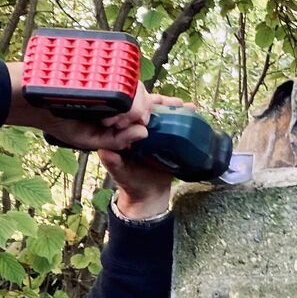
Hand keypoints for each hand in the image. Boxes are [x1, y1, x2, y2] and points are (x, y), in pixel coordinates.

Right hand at [6, 61, 152, 150]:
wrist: (32, 103)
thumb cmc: (59, 121)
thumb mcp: (89, 139)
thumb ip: (116, 141)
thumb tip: (143, 132)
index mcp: (116, 103)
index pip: (145, 101)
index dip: (153, 107)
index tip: (151, 113)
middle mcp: (114, 88)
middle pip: (143, 94)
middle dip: (136, 113)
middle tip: (112, 124)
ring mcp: (105, 74)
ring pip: (135, 86)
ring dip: (127, 107)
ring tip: (106, 119)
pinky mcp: (95, 64)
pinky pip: (118, 72)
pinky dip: (117, 91)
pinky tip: (107, 109)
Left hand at [97, 90, 193, 218]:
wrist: (148, 195)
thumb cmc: (130, 182)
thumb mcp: (119, 172)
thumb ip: (112, 162)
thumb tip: (104, 150)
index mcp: (124, 132)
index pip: (132, 111)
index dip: (141, 104)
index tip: (153, 102)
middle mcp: (139, 128)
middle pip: (150, 109)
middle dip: (163, 103)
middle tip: (176, 103)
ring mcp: (154, 133)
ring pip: (163, 115)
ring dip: (175, 108)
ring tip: (187, 106)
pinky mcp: (166, 139)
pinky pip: (174, 126)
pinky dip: (183, 118)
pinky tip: (192, 112)